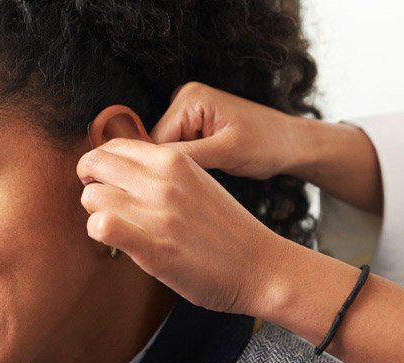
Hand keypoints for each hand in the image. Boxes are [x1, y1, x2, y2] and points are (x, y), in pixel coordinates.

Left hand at [76, 137, 283, 313]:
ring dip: (95, 212)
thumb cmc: (226, 228)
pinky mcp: (152, 247)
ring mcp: (156, 213)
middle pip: (94, 164)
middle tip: (102, 202)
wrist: (260, 266)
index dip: (100, 164)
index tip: (106, 181)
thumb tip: (121, 169)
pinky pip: (100, 227)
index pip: (113, 146)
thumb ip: (162, 171)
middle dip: (90, 182)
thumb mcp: (197, 181)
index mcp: (174, 160)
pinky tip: (115, 241)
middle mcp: (162, 180)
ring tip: (115, 224)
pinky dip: (98, 233)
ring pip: (91, 196)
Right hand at [151, 82, 301, 179]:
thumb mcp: (226, 151)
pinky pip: (176, 150)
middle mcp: (184, 99)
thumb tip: (151, 164)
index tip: (174, 185)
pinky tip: (203, 169)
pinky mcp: (193, 126)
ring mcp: (188, 112)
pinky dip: (186, 164)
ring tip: (205, 172)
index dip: (161, 165)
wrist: (289, 144)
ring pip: (164, 150)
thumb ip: (186, 154)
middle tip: (194, 181)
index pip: (154, 138)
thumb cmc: (267, 144)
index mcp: (190, 98)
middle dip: (171, 165)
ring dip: (179, 166)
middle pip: (156, 143)